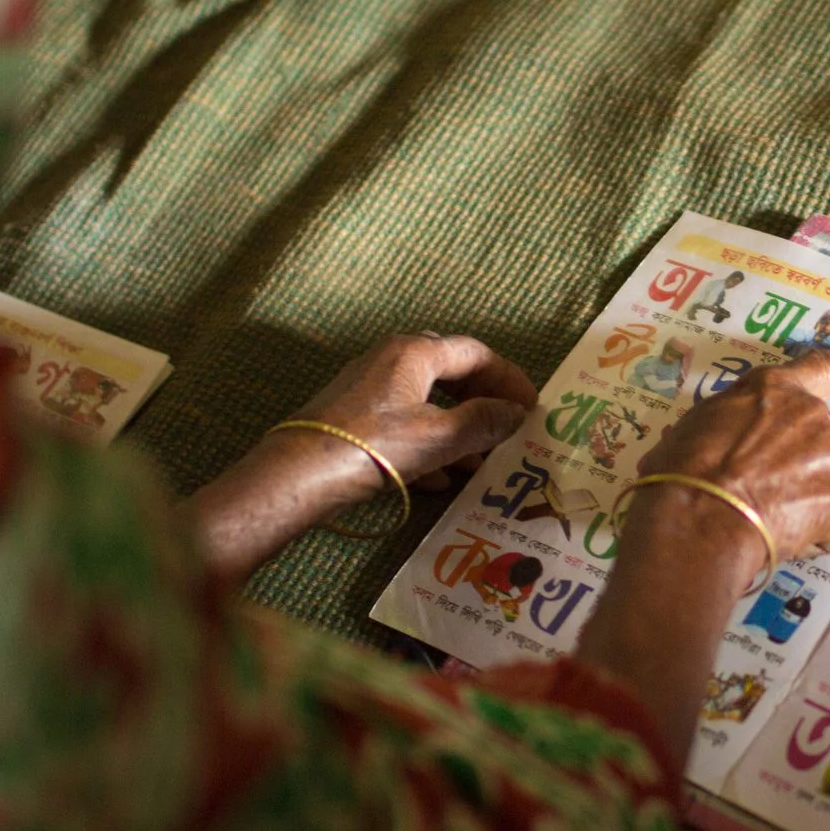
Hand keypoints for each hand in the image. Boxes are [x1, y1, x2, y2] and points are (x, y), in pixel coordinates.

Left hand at [185, 334, 537, 580]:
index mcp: (414, 353)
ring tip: (481, 463)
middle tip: (509, 430)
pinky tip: (441, 478)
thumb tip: (518, 413)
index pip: (476, 352)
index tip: (532, 407)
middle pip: (451, 373)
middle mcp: (391, 359)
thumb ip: (483, 422)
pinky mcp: (354, 416)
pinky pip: (404, 421)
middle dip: (483, 403)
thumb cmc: (372, 448)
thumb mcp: (438, 438)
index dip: (509, 378)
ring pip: (428, 401)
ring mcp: (369, 387)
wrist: (297, 475)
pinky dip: (430, 442)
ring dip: (459, 429)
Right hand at [628, 345, 829, 587]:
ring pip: (823, 484)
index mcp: (775, 390)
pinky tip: (777, 538)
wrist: (699, 518)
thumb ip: (733, 425)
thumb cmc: (682, 470)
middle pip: (816, 442)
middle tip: (760, 495)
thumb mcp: (698, 427)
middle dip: (797, 468)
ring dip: (801, 502)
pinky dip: (810, 536)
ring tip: (761, 520)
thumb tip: (722, 446)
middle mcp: (812, 415)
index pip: (826, 368)